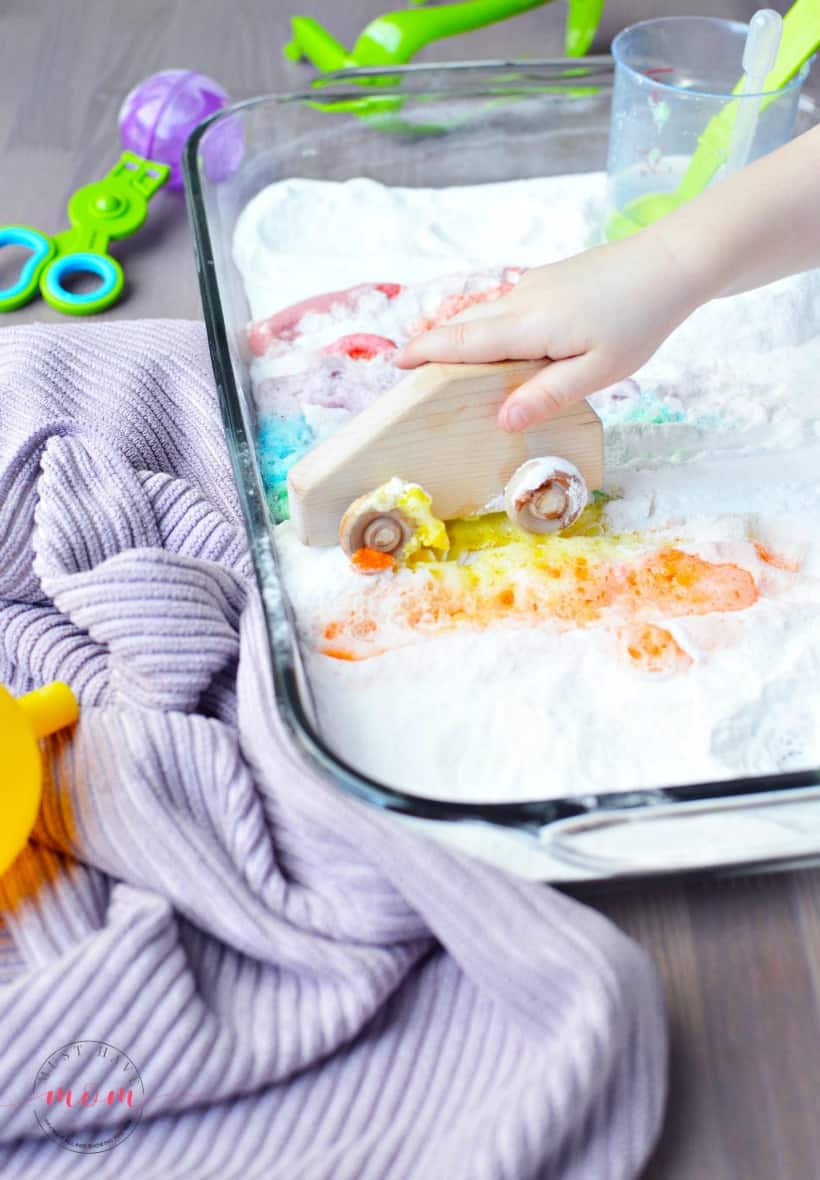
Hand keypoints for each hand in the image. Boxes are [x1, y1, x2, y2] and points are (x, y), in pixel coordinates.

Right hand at [395, 229, 703, 430]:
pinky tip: (497, 344)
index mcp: (528, 326)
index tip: (395, 363)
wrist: (671, 262)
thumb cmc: (639, 320)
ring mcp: (534, 286)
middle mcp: (522, 300)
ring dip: (461, 335)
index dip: (426, 352)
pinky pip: (505, 307)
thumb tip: (503, 419)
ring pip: (485, 313)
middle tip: (410, 371)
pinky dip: (488, 326)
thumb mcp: (599, 371)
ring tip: (444, 361)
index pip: (462, 341)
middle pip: (465, 325)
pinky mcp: (549, 280)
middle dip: (435, 346)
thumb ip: (549, 395)